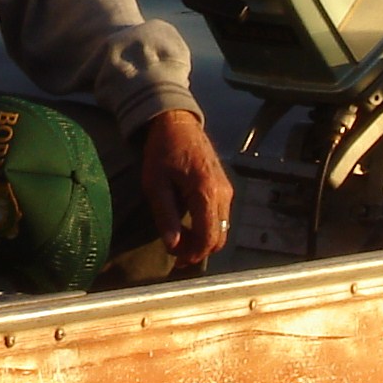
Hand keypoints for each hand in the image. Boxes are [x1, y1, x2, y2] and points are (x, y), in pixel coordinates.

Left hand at [140, 109, 234, 266]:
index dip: (193, 254)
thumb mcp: (155, 183)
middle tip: (176, 254)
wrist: (177, 122)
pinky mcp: (225, 187)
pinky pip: (221, 217)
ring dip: (203, 240)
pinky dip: (208, 227)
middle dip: (199, 251)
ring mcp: (227, 189)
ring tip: (180, 241)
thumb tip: (173, 245)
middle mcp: (223, 193)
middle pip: (220, 238)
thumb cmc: (162, 150)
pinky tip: (188, 225)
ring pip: (222, 229)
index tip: (175, 259)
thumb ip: (165, 215)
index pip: (209, 237)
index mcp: (207, 192)